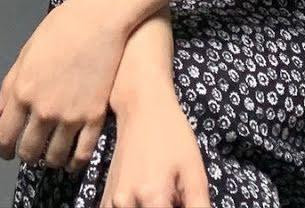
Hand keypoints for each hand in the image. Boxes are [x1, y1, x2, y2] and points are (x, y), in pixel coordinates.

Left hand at [0, 0, 128, 168]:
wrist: (99, 19)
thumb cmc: (62, 28)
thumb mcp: (26, 53)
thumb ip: (9, 87)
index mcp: (22, 91)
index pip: (5, 136)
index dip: (3, 149)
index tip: (6, 151)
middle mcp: (43, 108)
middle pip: (28, 151)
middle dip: (26, 153)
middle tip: (31, 149)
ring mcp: (70, 115)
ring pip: (54, 157)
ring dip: (49, 159)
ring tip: (51, 153)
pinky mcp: (94, 117)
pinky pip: (82, 154)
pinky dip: (74, 162)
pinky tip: (72, 159)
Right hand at [101, 84, 211, 207]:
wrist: (141, 106)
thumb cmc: (172, 135)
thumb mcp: (194, 170)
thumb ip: (198, 205)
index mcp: (152, 198)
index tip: (182, 203)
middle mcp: (126, 203)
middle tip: (175, 198)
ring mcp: (112, 200)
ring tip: (162, 197)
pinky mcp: (106, 196)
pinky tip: (144, 202)